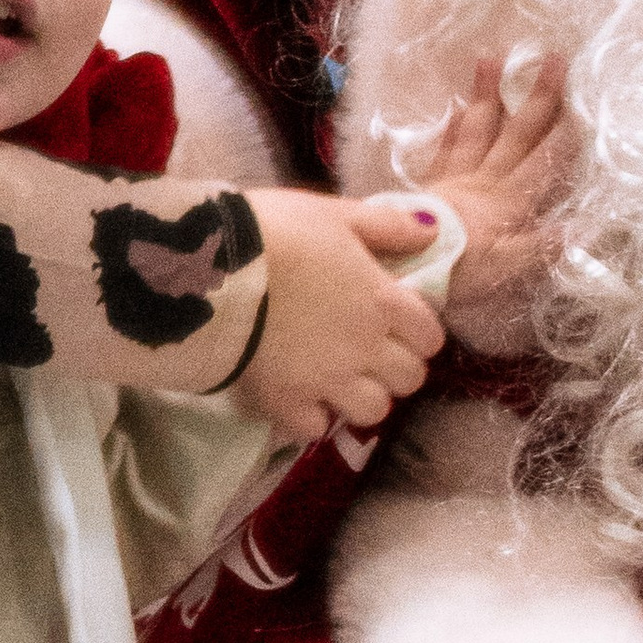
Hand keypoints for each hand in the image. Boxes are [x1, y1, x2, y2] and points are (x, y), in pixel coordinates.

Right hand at [232, 185, 443, 443]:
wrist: (211, 268)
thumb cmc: (277, 231)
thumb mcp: (335, 214)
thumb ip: (387, 225)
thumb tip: (431, 232)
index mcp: (383, 301)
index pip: (430, 336)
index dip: (419, 332)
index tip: (398, 324)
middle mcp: (366, 348)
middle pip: (409, 379)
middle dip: (396, 367)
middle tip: (368, 352)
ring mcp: (328, 381)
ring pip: (373, 411)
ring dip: (361, 397)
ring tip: (337, 379)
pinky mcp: (286, 403)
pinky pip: (315, 428)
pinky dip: (312, 417)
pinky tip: (300, 397)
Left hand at [422, 52, 574, 346]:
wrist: (402, 270)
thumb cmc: (457, 273)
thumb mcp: (507, 269)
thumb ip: (544, 247)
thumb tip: (587, 226)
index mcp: (509, 201)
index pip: (544, 159)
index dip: (566, 129)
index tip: (583, 95)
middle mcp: (484, 181)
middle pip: (515, 133)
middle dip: (537, 97)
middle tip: (553, 57)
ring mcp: (454, 179)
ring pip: (476, 129)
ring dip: (487, 95)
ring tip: (491, 57)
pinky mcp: (428, 186)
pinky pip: (443, 148)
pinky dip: (452, 126)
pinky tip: (455, 107)